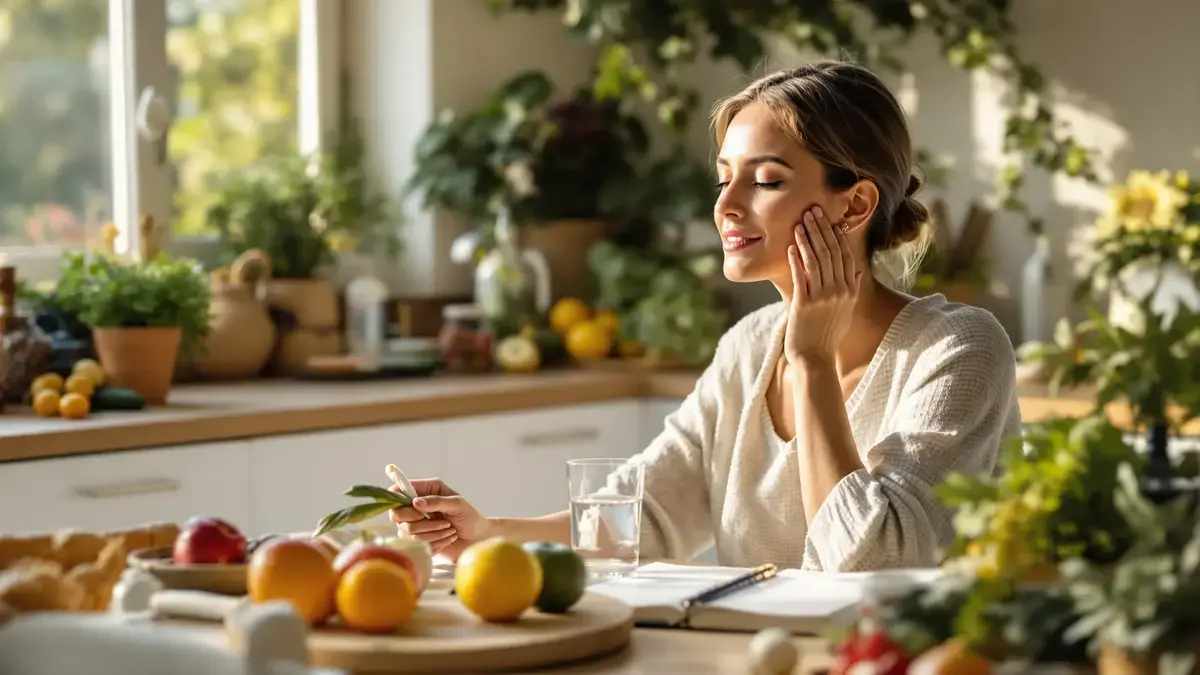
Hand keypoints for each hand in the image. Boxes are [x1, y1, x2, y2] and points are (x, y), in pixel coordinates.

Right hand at [389, 478, 490, 561]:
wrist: (477, 539)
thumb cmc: (470, 517)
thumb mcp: (458, 504)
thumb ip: (437, 501)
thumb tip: (415, 503)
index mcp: (424, 490)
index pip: (398, 491)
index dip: (398, 500)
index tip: (416, 510)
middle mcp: (415, 507)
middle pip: (396, 515)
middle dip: (420, 522)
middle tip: (443, 522)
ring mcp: (415, 525)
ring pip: (407, 533)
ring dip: (433, 533)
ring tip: (450, 530)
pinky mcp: (417, 542)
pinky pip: (416, 545)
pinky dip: (435, 543)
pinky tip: (448, 539)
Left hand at [785, 206, 862, 364]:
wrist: (816, 359)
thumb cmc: (829, 335)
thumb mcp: (847, 312)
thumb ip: (854, 290)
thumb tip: (859, 273)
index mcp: (850, 290)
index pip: (845, 255)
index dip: (837, 235)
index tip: (830, 219)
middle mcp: (840, 291)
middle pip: (831, 253)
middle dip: (821, 229)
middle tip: (812, 211)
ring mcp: (823, 297)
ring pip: (816, 261)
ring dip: (807, 239)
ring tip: (800, 223)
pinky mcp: (805, 304)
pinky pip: (801, 276)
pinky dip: (796, 260)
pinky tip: (791, 247)